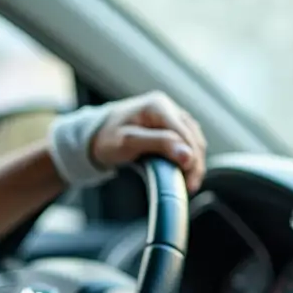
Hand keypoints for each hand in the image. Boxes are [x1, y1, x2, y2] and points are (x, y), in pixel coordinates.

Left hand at [89, 92, 206, 191]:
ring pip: (194, 140)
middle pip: (193, 137)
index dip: (191, 157)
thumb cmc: (108, 138)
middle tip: (190, 186)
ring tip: (188, 182)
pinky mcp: (172, 125)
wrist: (97, 134)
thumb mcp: (129, 142)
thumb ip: (159, 144)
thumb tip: (188, 155)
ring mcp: (171, 114)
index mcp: (158, 106)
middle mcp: (168, 106)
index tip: (189, 180)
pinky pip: (189, 141)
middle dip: (195, 163)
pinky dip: (189, 157)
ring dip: (195, 162)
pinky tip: (184, 172)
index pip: (184, 133)